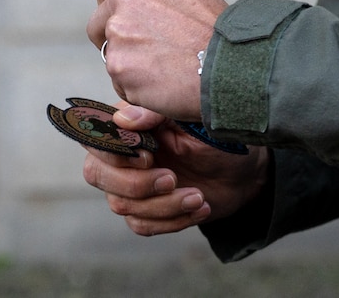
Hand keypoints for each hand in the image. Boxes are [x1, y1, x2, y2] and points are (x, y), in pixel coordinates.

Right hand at [82, 102, 269, 235]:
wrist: (244, 170)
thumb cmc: (215, 135)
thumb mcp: (190, 117)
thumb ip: (155, 113)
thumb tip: (123, 117)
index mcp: (127, 125)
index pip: (95, 139)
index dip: (115, 153)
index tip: (149, 157)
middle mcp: (121, 155)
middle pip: (97, 175)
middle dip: (136, 184)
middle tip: (172, 179)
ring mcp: (131, 184)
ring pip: (121, 205)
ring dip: (162, 205)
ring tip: (197, 196)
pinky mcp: (146, 210)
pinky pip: (140, 225)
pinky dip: (172, 221)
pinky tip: (199, 207)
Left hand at [87, 0, 227, 119]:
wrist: (231, 68)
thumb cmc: (222, 37)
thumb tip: (148, 13)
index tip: (117, 14)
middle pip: (99, 22)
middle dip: (113, 40)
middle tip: (144, 56)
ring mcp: (119, 32)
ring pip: (112, 56)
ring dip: (131, 68)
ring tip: (167, 74)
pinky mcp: (118, 65)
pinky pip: (121, 83)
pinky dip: (137, 91)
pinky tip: (165, 88)